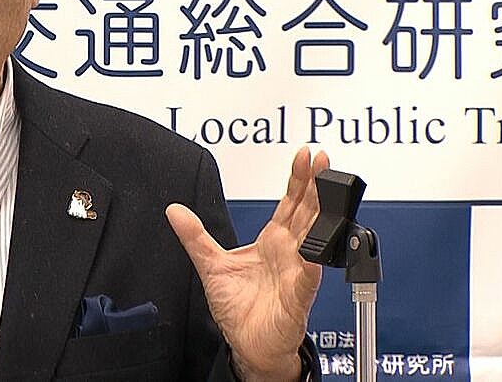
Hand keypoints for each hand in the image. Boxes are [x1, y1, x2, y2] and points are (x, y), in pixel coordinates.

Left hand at [166, 146, 329, 381]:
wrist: (248, 344)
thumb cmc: (239, 308)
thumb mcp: (210, 265)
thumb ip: (195, 236)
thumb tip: (174, 210)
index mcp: (273, 242)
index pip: (289, 203)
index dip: (297, 179)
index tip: (303, 155)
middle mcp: (289, 253)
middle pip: (307, 212)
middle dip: (316, 185)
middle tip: (323, 160)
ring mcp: (297, 273)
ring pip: (313, 239)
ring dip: (321, 217)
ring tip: (327, 193)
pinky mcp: (297, 298)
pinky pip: (306, 281)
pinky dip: (311, 268)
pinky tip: (313, 255)